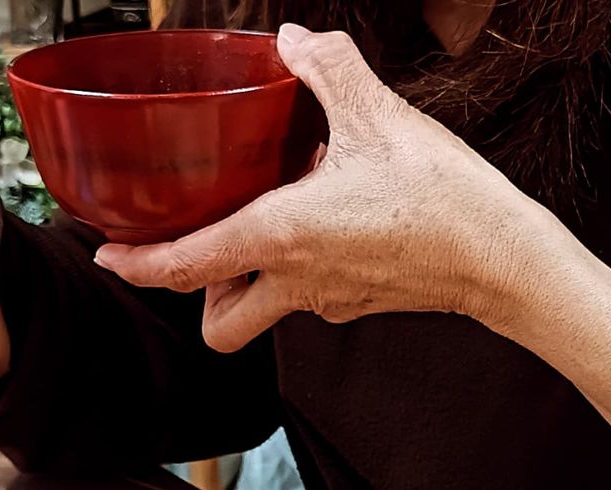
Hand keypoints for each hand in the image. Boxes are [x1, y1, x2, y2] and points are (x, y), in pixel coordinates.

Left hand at [96, 24, 534, 352]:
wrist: (503, 258)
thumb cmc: (443, 198)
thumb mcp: (378, 116)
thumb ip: (326, 70)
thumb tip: (294, 43)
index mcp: (282, 237)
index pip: (184, 267)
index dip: (136, 266)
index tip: (107, 256)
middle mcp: (296, 283)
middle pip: (218, 325)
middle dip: (194, 297)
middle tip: (199, 246)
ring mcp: (327, 302)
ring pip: (261, 314)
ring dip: (244, 284)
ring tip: (265, 226)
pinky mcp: (357, 304)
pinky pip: (306, 297)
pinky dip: (296, 268)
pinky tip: (326, 222)